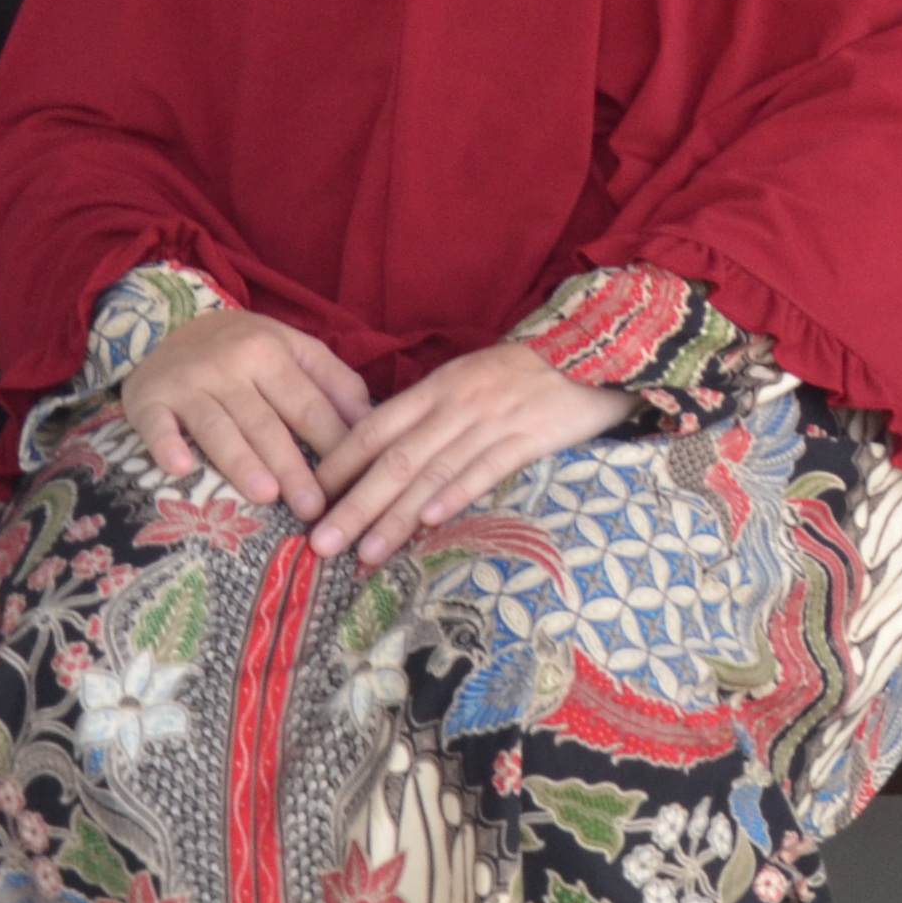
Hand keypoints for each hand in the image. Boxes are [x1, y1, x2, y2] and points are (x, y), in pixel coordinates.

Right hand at [124, 306, 371, 515]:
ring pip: (220, 427)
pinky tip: (179, 468)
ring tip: (266, 495)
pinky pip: (157, 425)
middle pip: (268, 423)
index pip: (310, 405)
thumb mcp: (295, 349)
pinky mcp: (149, 399)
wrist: (173, 327)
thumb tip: (370, 423)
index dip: (332, 444)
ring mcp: (188, 382)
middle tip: (313, 508)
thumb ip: (335, 381)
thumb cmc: (247, 349)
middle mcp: (231, 365)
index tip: (351, 483)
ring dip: (241, 461)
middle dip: (293, 467)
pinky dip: (166, 445)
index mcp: (273, 353)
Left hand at [307, 343, 629, 566]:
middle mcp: (456, 403)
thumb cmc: (524, 372)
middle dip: (353, 505)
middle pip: (394, 459)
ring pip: (433, 473)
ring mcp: (492, 419)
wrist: (594, 348)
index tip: (307, 501)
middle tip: (320, 544)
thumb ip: (428, 414)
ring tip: (365, 554)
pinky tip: (431, 522)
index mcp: (436, 386)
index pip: (373, 429)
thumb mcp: (468, 379)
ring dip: (395, 517)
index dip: (338, 466)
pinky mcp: (529, 435)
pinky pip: (486, 468)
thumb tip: (380, 456)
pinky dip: (456, 495)